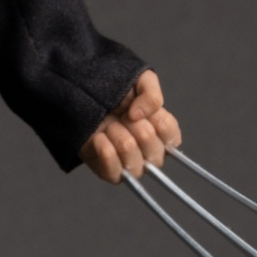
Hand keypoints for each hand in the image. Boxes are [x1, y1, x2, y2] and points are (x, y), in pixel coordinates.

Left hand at [79, 68, 180, 182]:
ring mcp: (134, 167)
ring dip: (115, 132)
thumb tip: (139, 114)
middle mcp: (153, 155)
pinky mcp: (113, 175)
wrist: (86, 103)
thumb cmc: (118, 95)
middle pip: (149, 141)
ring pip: (129, 152)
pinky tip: (99, 137)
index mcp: (165, 135)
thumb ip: (151, 95)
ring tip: (109, 126)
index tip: (139, 109)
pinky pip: (112, 166)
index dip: (153, 118)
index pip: (170, 132)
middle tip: (121, 117)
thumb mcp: (141, 82)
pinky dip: (103, 147)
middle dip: (130, 123)